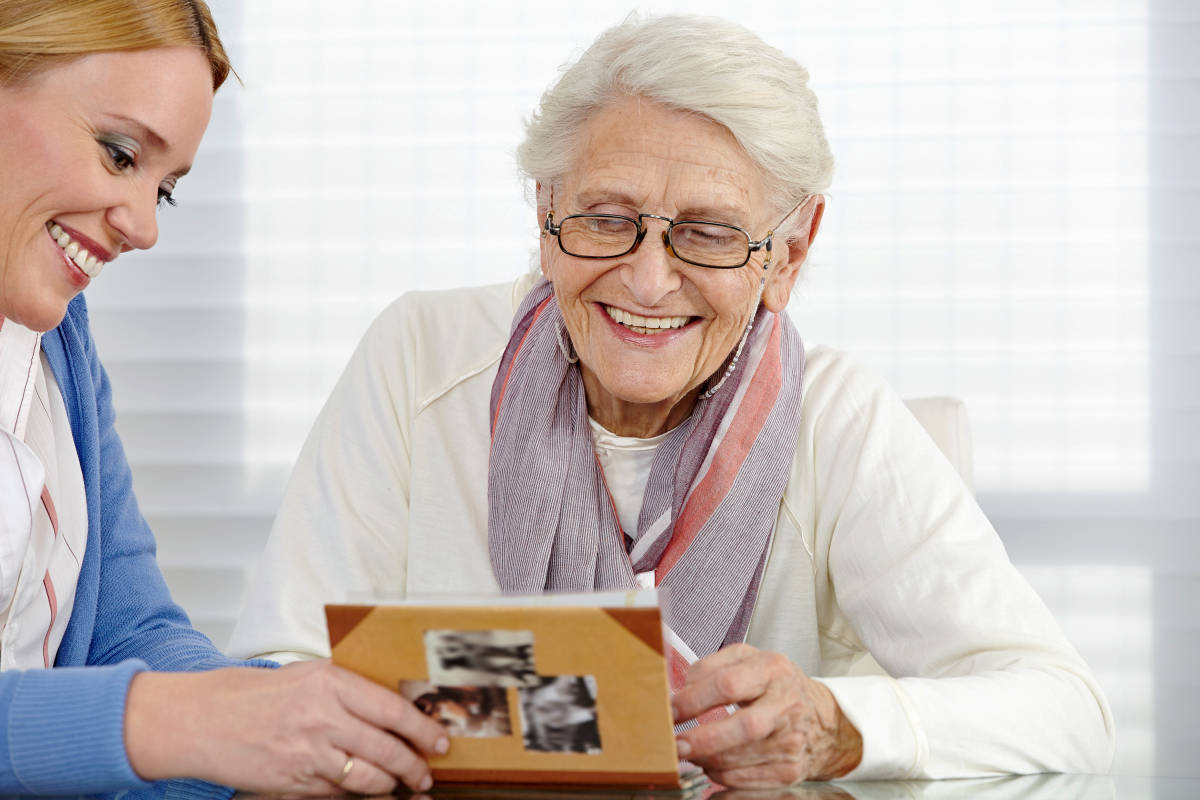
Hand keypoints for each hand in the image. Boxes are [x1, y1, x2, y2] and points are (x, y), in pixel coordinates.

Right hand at [124, 660, 449, 794]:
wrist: (200, 720)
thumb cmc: (252, 694)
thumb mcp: (305, 675)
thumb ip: (346, 687)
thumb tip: (389, 704)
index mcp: (330, 683)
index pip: (392, 709)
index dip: (423, 729)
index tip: (440, 739)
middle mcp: (323, 718)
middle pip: (387, 748)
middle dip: (415, 765)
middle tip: (427, 772)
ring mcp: (309, 753)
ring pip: (368, 778)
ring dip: (391, 785)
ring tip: (403, 785)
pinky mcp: (294, 781)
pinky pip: (338, 794)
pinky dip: (357, 794)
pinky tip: (366, 791)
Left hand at [671, 644, 861, 786]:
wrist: (820, 717)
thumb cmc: (774, 685)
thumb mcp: (746, 659)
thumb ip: (710, 667)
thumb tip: (680, 692)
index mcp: (772, 670)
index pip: (729, 684)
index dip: (694, 700)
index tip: (671, 710)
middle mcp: (786, 705)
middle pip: (743, 727)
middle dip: (703, 739)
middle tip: (676, 745)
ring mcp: (791, 741)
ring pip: (741, 759)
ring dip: (707, 760)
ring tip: (691, 752)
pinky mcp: (790, 770)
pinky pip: (747, 781)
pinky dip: (722, 777)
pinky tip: (711, 765)